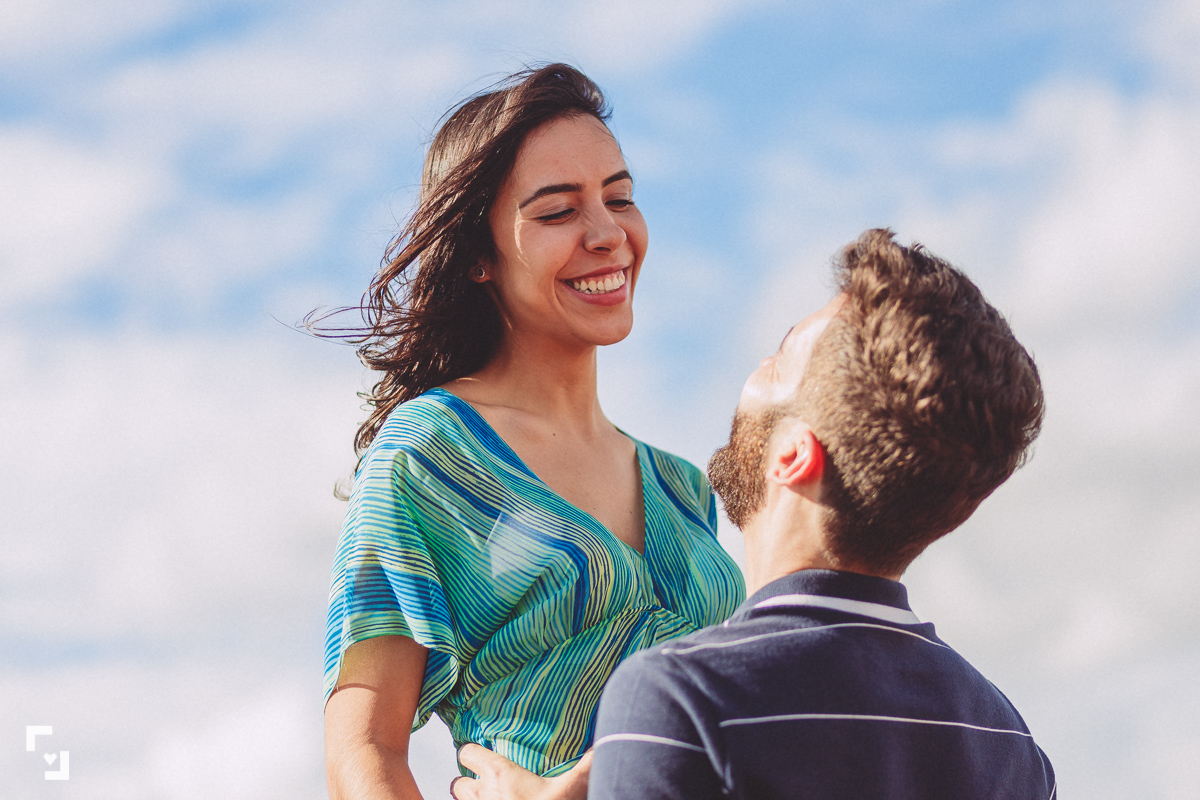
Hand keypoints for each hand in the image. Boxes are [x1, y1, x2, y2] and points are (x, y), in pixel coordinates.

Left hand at [450, 745, 590, 799]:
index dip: (474, 753)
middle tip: (487, 784)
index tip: (483, 755)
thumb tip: (599, 749)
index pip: (467, 753)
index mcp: (499, 774)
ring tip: (489, 799)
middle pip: (458, 782)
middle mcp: (482, 794)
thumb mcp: (569, 790)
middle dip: (470, 782)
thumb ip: (584, 768)